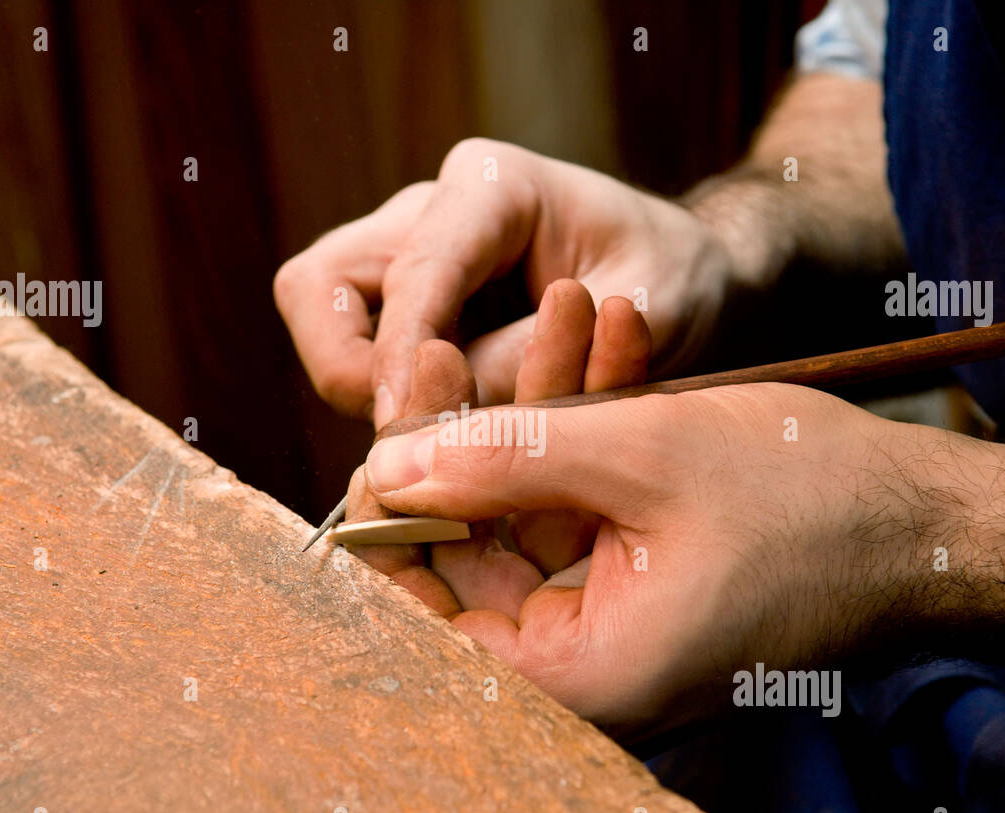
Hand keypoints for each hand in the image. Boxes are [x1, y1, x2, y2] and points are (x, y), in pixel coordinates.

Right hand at [274, 138, 730, 427]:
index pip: (415, 272)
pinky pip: (354, 350)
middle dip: (350, 369)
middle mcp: (432, 208)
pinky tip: (451, 426)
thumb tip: (441, 425)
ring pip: (321, 316)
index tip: (410, 435)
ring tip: (441, 431)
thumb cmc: (673, 281)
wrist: (684, 275)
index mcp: (493, 186)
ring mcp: (408, 252)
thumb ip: (537, 362)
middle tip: (417, 428)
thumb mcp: (640, 316)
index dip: (404, 359)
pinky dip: (386, 396)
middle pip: (320, 284)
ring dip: (361, 386)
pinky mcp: (405, 300)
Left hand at [363, 379, 973, 738]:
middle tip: (452, 350)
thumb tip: (387, 464)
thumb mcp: (642, 456)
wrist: (933, 523)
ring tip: (560, 313)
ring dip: (534, 418)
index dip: (389, 526)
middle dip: (464, 445)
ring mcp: (614, 625)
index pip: (424, 622)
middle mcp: (587, 668)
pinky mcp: (639, 584)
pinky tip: (601, 343)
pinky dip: (581, 438)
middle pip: (467, 563)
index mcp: (580, 676)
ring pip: (524, 521)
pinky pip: (578, 512)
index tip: (389, 435)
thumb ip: (504, 459)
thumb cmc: (812, 499)